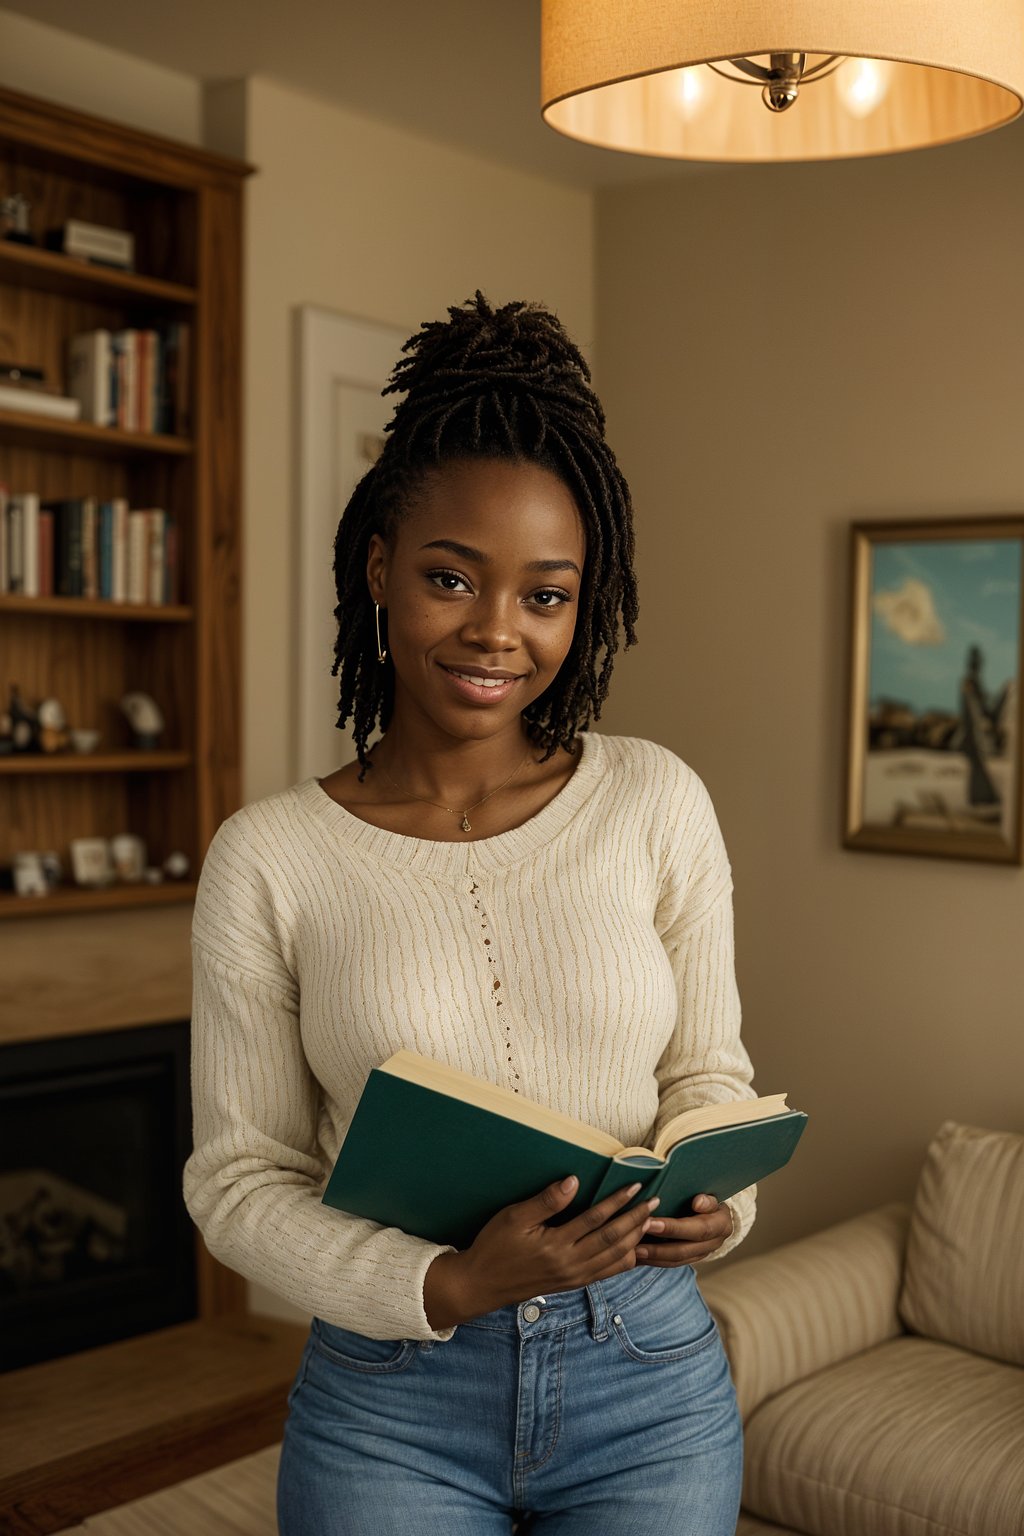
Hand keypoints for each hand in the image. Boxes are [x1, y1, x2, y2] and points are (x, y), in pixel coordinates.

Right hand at [424, 1176, 660, 1328]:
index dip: (618, 1202)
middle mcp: (570, 1265)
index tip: (636, 1186)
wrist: (482, 1284)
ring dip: (634, 1239)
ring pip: (613, 1259)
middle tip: (655, 1202)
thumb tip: (573, 1181)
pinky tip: (633, 1251)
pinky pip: (605, 1273)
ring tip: (650, 1222)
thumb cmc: (495, 1246)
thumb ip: (546, 1201)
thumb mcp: (514, 1217)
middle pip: (612, 1240)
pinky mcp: (571, 1284)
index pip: (596, 1220)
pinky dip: (623, 1261)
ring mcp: (573, 1277)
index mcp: (557, 1246)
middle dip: (636, 1220)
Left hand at [634, 1193, 732, 1266]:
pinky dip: (655, 1261)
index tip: (650, 1222)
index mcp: (721, 1225)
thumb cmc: (708, 1196)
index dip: (674, 1228)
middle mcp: (714, 1243)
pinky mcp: (692, 1258)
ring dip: (654, 1258)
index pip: (697, 1229)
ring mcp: (703, 1254)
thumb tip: (698, 1201)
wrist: (716, 1211)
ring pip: (677, 1261)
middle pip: (685, 1250)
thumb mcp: (711, 1193)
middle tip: (636, 1244)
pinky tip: (638, 1258)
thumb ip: (706, 1199)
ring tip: (633, 1252)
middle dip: (659, 1248)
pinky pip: (672, 1263)